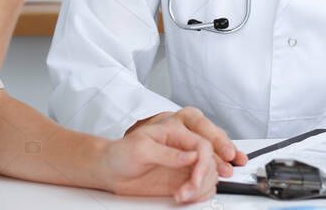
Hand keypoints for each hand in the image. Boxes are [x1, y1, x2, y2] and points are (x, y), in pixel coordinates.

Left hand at [103, 119, 217, 203]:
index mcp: (175, 129)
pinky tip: (186, 196)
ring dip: (201, 187)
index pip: (202, 143)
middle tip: (192, 189)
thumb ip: (167, 152)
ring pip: (211, 172)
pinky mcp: (184, 176)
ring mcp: (186, 161)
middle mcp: (184, 144)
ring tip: (182, 195)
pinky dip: (199, 194)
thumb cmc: (121, 153)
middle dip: (208, 175)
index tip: (195, 179)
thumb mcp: (140, 149)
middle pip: (212, 156)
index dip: (205, 162)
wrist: (112, 170)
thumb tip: (191, 156)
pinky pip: (204, 184)